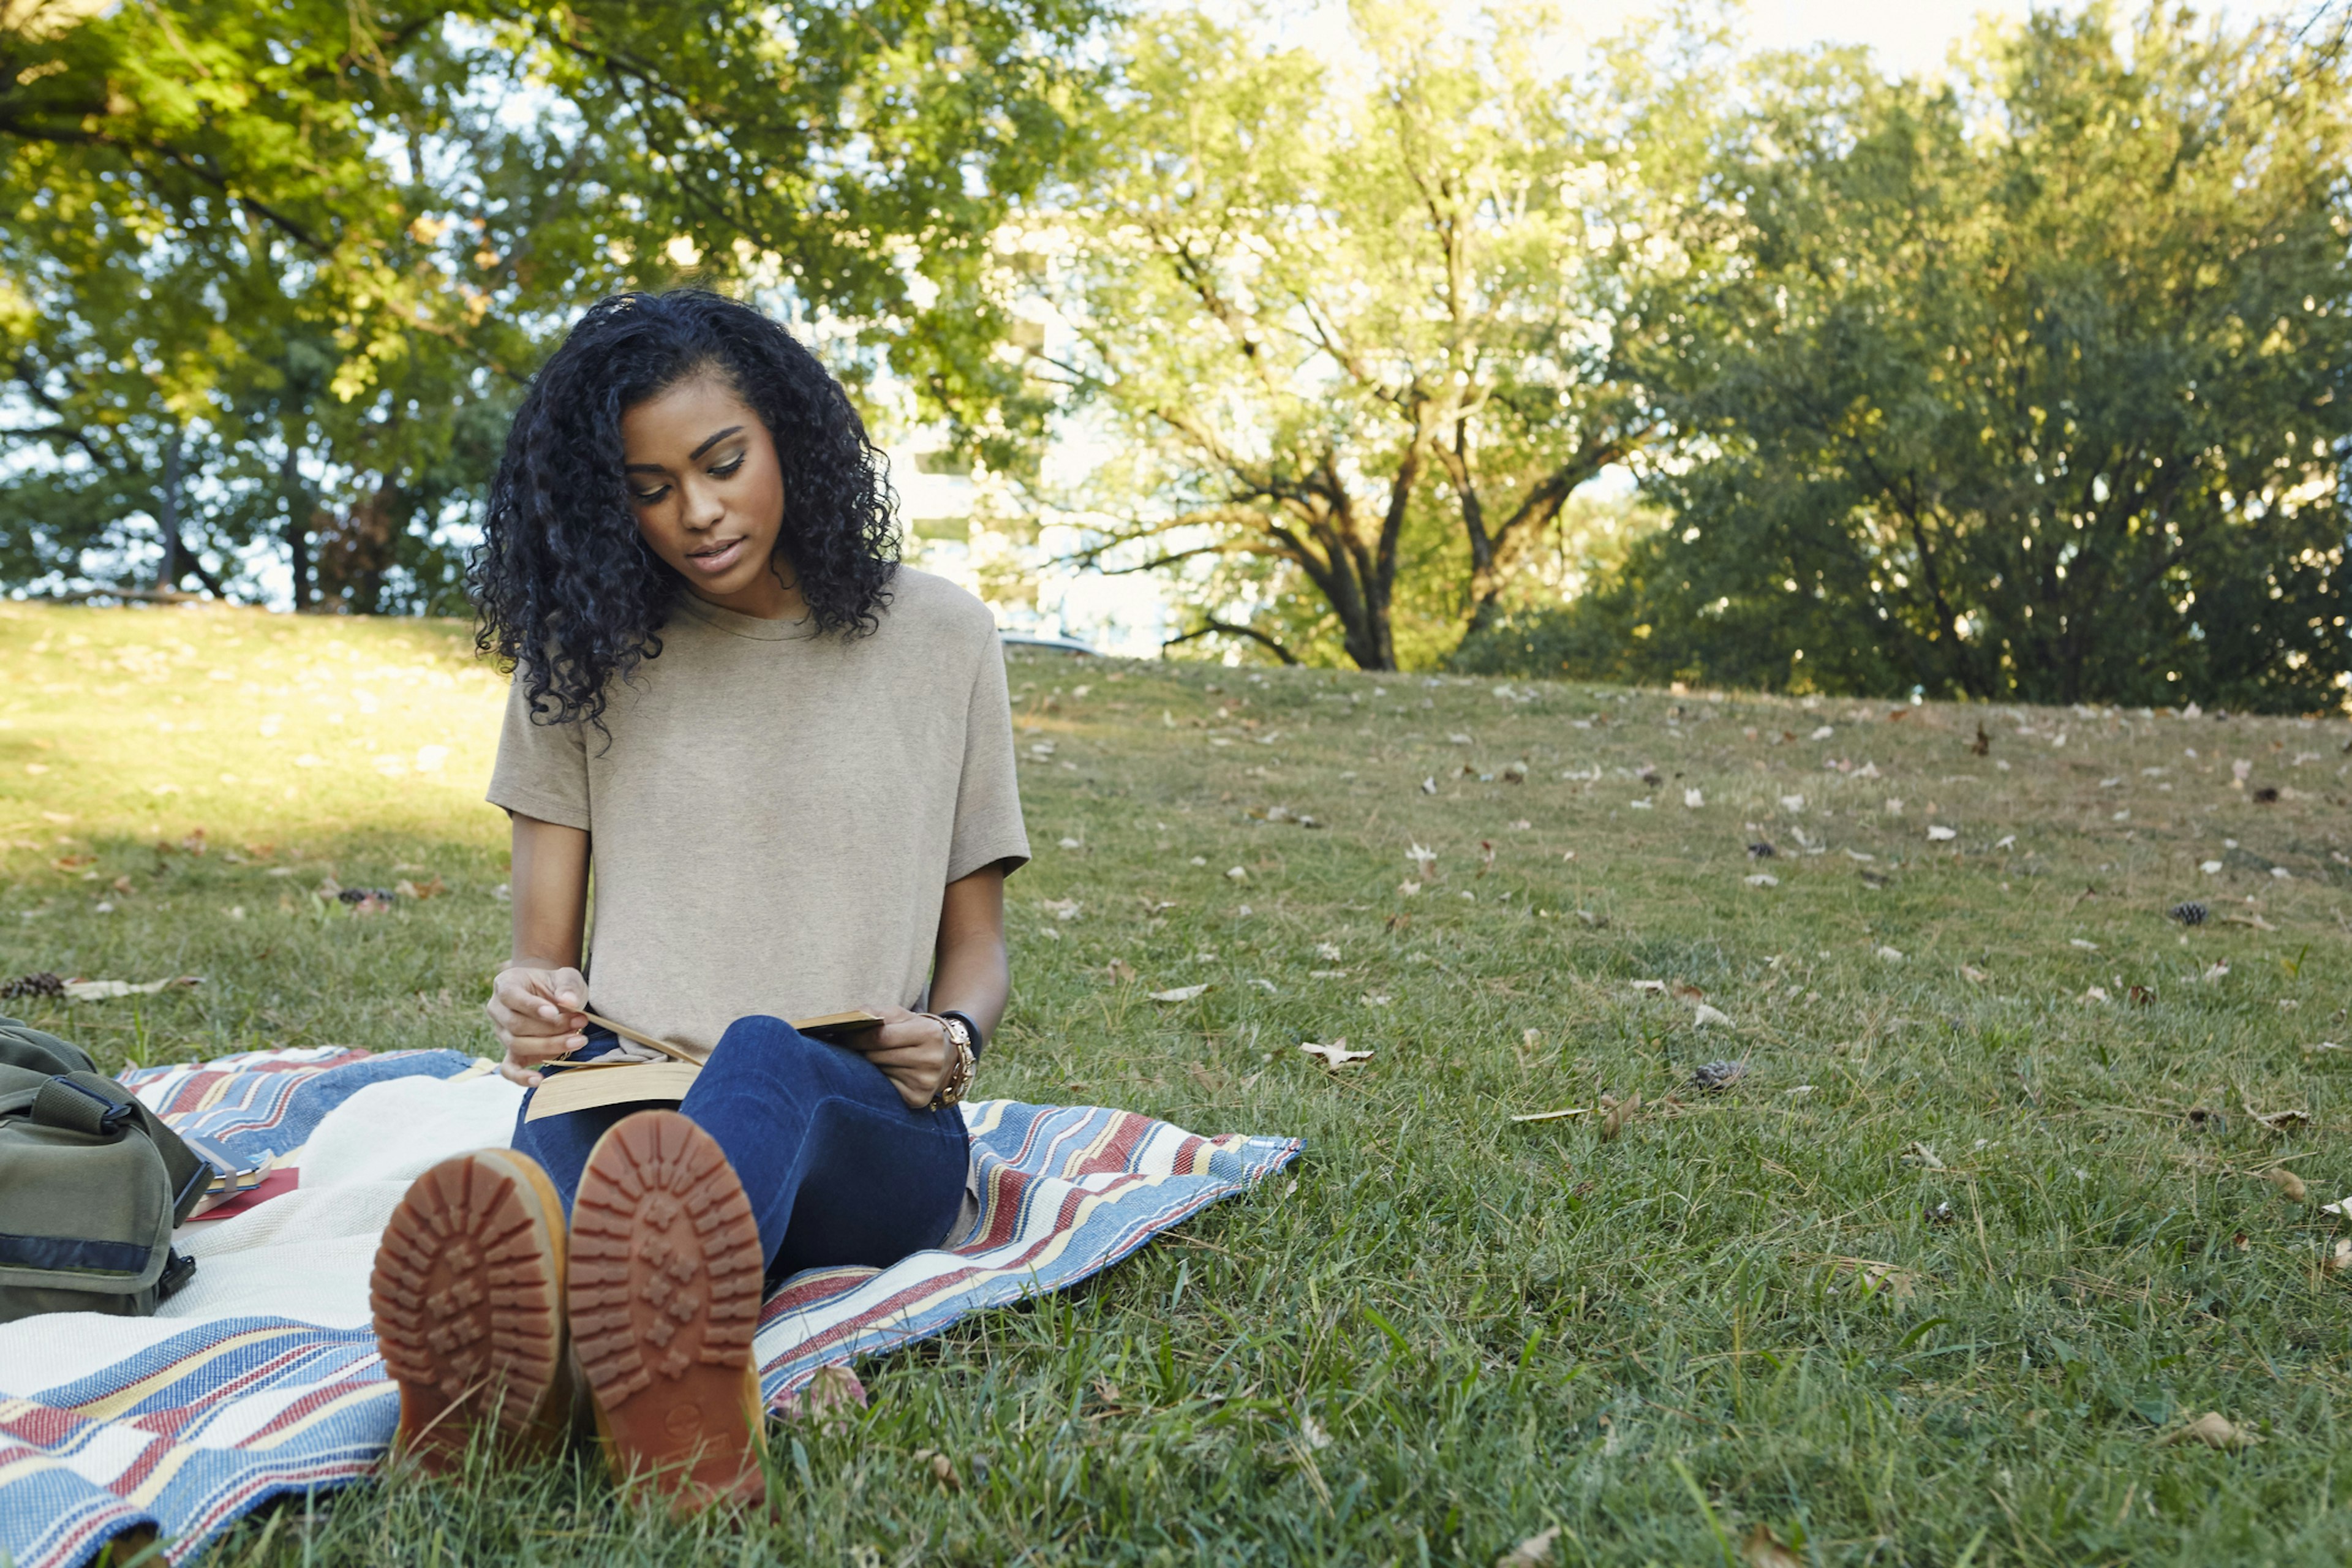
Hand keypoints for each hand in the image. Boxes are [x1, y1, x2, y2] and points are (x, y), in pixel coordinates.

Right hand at [487, 962, 589, 1087]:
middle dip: (552, 1027)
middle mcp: (497, 1010)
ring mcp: (502, 1033)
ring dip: (550, 1045)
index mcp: (506, 985)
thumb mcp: (567, 977)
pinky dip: (521, 1077)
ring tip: (579, 1039)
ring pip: (518, 1045)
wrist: (553, 995)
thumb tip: (568, 1001)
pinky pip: (509, 1068)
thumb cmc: (557, 985)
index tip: (553, 1012)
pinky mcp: (511, 1052)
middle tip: (580, 1022)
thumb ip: (568, 986)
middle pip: (517, 1025)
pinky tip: (539, 1079)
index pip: (511, 996)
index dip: (531, 1006)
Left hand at [850, 1004, 952, 1109]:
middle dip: (858, 1051)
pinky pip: (885, 1088)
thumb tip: (847, 1021)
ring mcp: (926, 1081)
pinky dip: (877, 1081)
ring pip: (879, 1073)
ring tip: (867, 1059)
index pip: (881, 1037)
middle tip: (847, 1048)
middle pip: (877, 1056)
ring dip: (866, 1067)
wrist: (946, 1055)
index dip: (857, 1037)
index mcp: (928, 1033)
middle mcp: (931, 1059)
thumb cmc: (916, 1032)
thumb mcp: (902, 1016)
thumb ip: (875, 1013)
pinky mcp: (918, 1098)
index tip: (842, 1036)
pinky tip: (880, 1074)